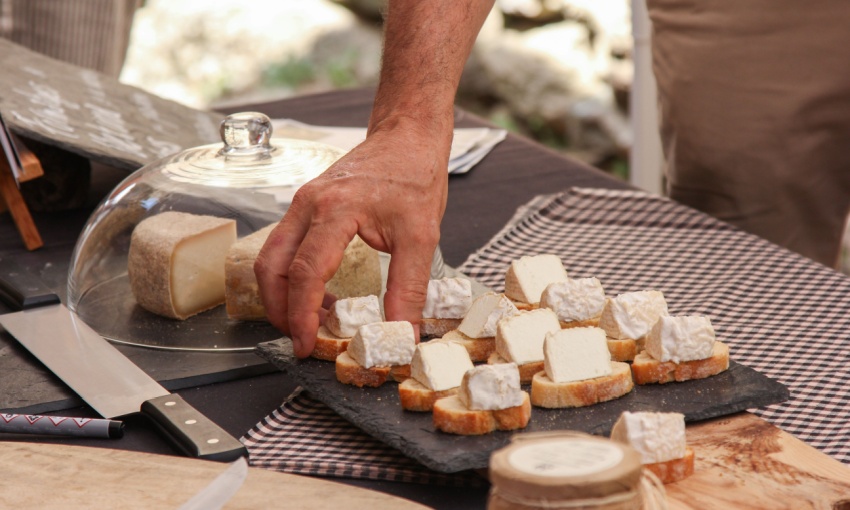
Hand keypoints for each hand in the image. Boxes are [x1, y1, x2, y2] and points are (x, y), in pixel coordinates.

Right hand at [254, 120, 449, 357]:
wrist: (407, 135)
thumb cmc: (414, 174)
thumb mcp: (421, 237)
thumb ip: (408, 289)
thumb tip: (401, 333)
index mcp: (335, 209)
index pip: (305, 272)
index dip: (302, 314)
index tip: (307, 343)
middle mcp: (309, 204)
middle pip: (271, 266)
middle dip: (278, 310)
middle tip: (301, 340)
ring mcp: (302, 203)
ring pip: (271, 256)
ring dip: (282, 294)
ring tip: (312, 321)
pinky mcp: (306, 206)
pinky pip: (286, 247)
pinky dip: (293, 277)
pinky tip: (322, 294)